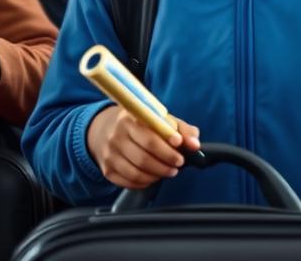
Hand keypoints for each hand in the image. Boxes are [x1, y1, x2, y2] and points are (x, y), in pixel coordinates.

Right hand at [86, 104, 201, 190]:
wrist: (106, 128)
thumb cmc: (139, 124)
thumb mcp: (160, 118)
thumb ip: (181, 128)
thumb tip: (194, 144)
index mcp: (130, 117)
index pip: (150, 135)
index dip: (167, 144)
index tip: (180, 146)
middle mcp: (117, 135)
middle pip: (144, 157)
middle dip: (166, 162)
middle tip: (178, 164)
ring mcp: (110, 154)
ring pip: (137, 172)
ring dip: (158, 174)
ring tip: (169, 170)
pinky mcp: (107, 170)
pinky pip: (129, 182)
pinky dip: (145, 182)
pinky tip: (153, 176)